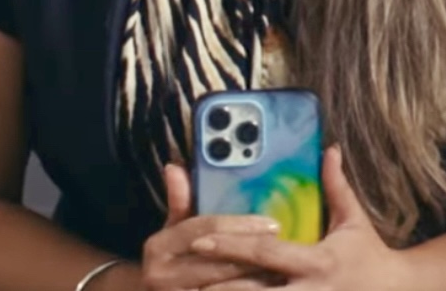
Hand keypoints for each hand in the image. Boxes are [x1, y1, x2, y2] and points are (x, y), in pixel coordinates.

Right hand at [134, 163, 279, 289]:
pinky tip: (269, 286)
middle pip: (219, 260)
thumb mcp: (173, 231)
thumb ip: (180, 201)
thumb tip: (174, 166)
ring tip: (283, 268)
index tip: (273, 224)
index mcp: (159, 246)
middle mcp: (160, 274)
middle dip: (255, 254)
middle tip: (286, 247)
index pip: (207, 228)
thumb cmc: (172, 261)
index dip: (241, 225)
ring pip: (226, 287)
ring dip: (257, 279)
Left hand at [188, 146, 414, 290]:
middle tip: (182, 281)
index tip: (200, 240)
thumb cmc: (370, 255)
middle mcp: (307, 290)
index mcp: (316, 262)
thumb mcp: (353, 220)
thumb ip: (336, 186)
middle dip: (214, 288)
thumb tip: (328, 149)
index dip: (230, 246)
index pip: (264, 253)